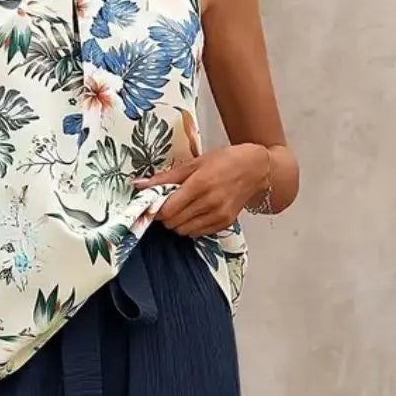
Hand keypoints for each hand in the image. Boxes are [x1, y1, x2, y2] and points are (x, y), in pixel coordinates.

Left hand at [134, 144, 268, 236]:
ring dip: (177, 222)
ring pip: (184, 231)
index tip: (156, 203)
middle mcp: (210, 202)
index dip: (157, 209)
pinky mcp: (224, 223)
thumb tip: (139, 185)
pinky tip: (195, 213)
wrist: (255, 169)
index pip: (168, 210)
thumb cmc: (224, 162)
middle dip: (166, 216)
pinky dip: (191, 226)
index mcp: (200, 184)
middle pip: (174, 222)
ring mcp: (218, 215)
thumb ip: (165, 177)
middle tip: (169, 204)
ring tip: (183, 208)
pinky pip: (197, 233)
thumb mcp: (194, 163)